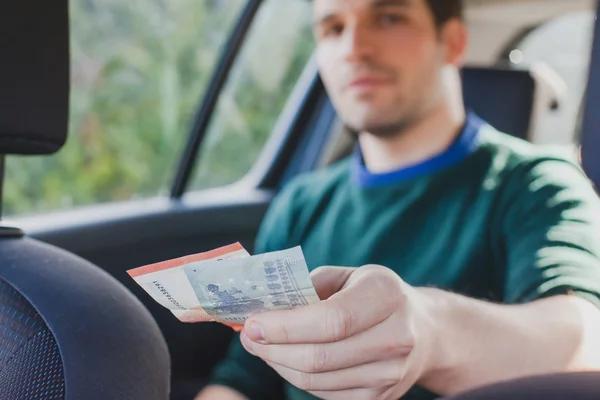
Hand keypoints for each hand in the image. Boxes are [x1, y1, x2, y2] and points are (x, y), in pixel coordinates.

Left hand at [239, 265, 433, 399]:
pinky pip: (323, 393)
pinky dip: (296, 376)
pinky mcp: (379, 398)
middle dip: (272, 348)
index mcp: (386, 296)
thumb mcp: (349, 275)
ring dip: (278, 363)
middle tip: (248, 335)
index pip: (331, 319)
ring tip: (261, 346)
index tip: (253, 323)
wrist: (424, 331)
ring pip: (316, 379)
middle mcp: (396, 337)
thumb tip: (264, 304)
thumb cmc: (376, 296)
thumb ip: (310, 286)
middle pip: (319, 356)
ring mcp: (390, 374)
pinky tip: (286, 358)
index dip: (286, 326)